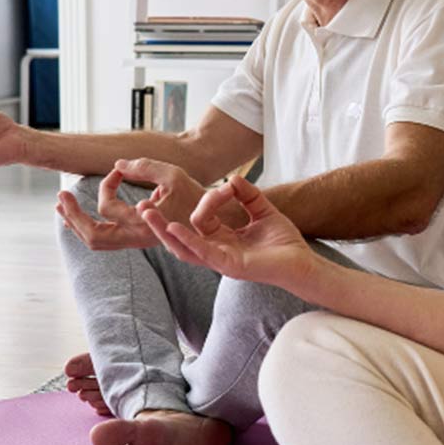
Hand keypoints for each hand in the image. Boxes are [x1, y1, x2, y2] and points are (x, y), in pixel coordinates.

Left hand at [56, 158, 213, 251]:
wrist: (213, 222)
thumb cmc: (195, 197)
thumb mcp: (172, 173)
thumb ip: (143, 166)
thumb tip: (117, 165)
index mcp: (143, 223)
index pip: (108, 207)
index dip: (106, 185)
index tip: (118, 172)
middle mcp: (137, 237)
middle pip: (93, 237)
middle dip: (72, 216)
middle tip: (61, 197)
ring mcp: (136, 241)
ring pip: (96, 242)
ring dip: (76, 224)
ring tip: (62, 206)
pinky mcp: (136, 239)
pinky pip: (105, 239)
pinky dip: (87, 227)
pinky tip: (78, 214)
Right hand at [140, 174, 315, 289]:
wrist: (303, 261)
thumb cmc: (284, 241)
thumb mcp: (263, 210)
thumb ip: (247, 195)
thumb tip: (232, 178)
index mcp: (221, 239)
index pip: (200, 217)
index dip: (209, 199)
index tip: (230, 185)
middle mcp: (215, 250)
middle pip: (179, 236)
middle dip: (159, 222)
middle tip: (140, 205)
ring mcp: (219, 260)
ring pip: (182, 247)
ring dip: (162, 230)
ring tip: (145, 213)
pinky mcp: (228, 266)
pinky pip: (201, 252)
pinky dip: (186, 239)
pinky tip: (173, 227)